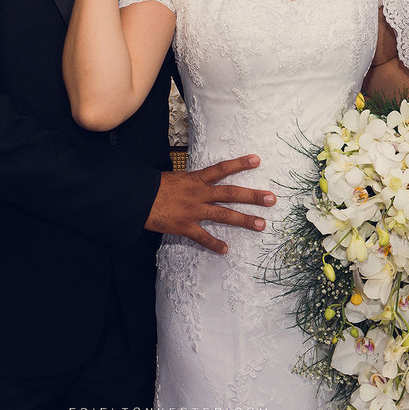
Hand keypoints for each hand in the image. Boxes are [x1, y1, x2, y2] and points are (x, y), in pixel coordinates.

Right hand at [145, 155, 276, 254]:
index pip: (221, 169)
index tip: (257, 160)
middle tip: (271, 199)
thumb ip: (190, 180)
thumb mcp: (175, 177)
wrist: (136, 198)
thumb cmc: (153, 186)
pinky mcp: (185, 226)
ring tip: (261, 224)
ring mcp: (193, 210)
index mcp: (195, 179)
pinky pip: (203, 237)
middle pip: (231, 193)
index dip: (240, 163)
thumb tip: (200, 181)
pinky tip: (225, 250)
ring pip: (223, 215)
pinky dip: (214, 244)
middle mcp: (199, 193)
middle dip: (252, 196)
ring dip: (244, 220)